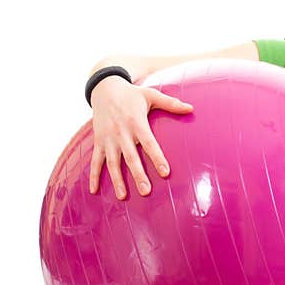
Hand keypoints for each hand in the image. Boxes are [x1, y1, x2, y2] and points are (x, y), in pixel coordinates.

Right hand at [89, 77, 193, 198]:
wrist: (104, 88)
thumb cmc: (132, 94)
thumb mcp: (151, 94)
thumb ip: (171, 103)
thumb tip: (191, 108)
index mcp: (136, 122)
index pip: (149, 143)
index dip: (157, 158)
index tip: (165, 173)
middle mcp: (121, 132)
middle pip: (130, 157)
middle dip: (137, 175)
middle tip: (146, 191)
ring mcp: (108, 138)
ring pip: (112, 162)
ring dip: (116, 180)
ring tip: (122, 196)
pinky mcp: (98, 141)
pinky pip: (95, 160)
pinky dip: (93, 175)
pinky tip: (94, 190)